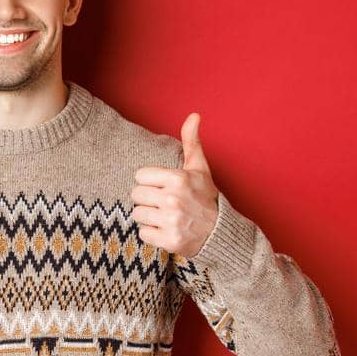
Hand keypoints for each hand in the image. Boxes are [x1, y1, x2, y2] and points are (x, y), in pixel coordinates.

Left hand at [130, 112, 220, 257]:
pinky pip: (143, 234)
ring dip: (149, 217)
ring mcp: (171, 221)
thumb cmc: (205, 197)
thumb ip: (191, 142)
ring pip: (137, 215)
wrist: (220, 232)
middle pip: (136, 195)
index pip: (139, 176)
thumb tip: (194, 115)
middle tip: (165, 203)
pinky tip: (167, 230)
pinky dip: (153, 234)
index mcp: (178, 179)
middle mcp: (174, 199)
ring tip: (166, 216)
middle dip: (148, 199)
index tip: (164, 187)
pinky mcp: (169, 241)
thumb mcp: (199, 168)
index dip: (150, 182)